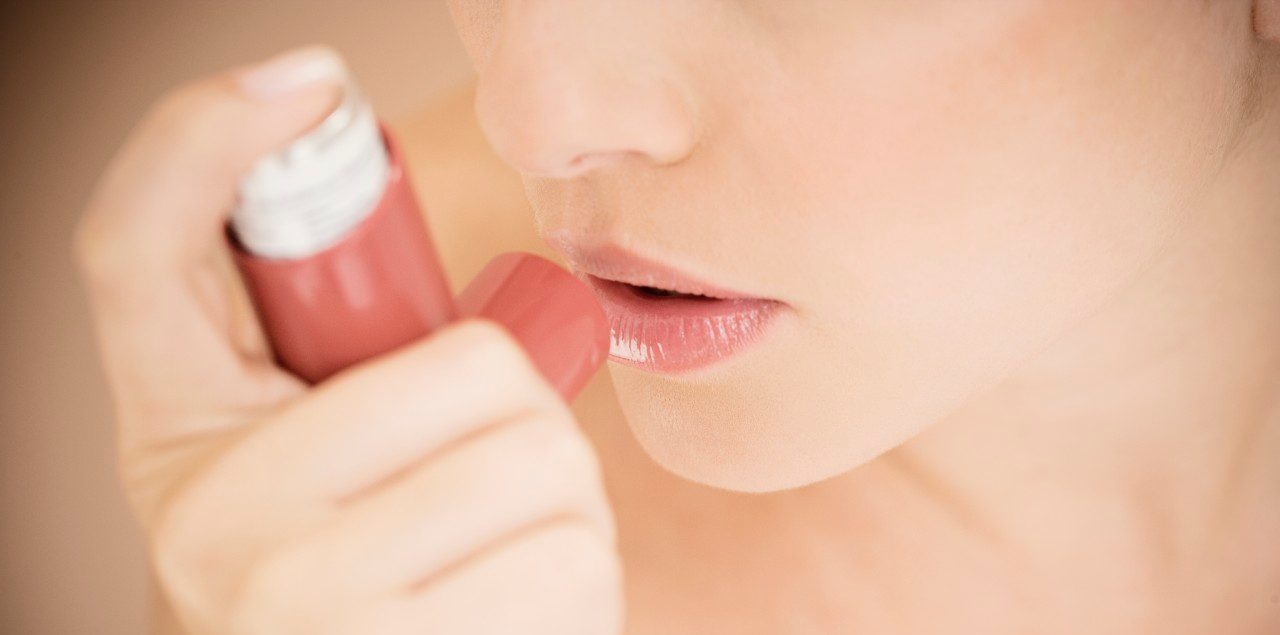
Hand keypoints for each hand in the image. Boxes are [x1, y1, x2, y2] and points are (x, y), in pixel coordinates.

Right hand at [73, 46, 621, 634]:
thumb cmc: (343, 579)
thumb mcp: (296, 473)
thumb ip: (338, 371)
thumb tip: (386, 210)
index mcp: (179, 442)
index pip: (136, 251)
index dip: (200, 136)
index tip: (304, 79)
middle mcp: (215, 524)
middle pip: (477, 367)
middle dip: (525, 404)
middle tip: (495, 457)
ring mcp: (307, 608)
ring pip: (547, 465)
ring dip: (564, 499)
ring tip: (501, 544)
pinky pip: (577, 564)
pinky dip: (581, 579)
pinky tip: (516, 608)